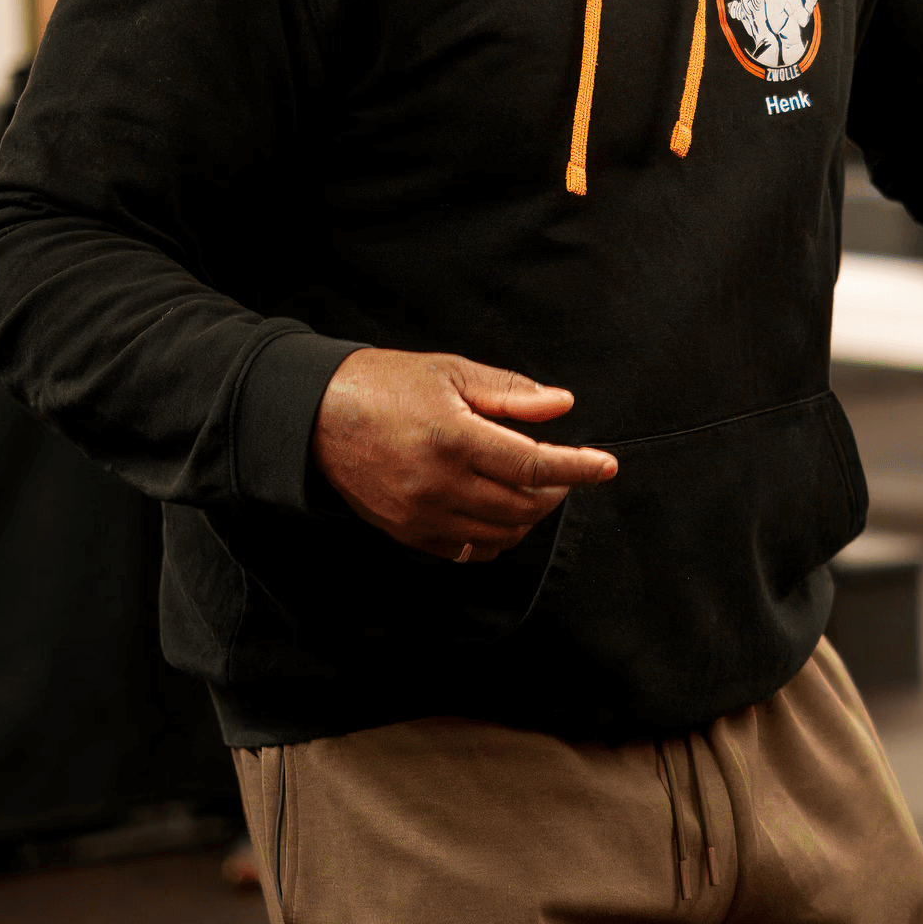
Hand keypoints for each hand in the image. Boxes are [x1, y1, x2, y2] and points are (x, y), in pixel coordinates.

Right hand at [311, 349, 615, 560]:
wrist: (315, 416)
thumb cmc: (384, 385)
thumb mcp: (450, 371)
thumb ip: (509, 393)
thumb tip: (561, 405)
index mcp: (453, 438)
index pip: (534, 466)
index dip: (578, 468)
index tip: (606, 466)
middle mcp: (439, 484)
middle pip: (524, 507)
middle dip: (557, 492)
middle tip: (564, 471)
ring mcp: (422, 516)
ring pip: (501, 535)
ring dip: (529, 517)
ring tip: (531, 489)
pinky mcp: (407, 533)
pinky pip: (468, 552)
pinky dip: (495, 538)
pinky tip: (498, 512)